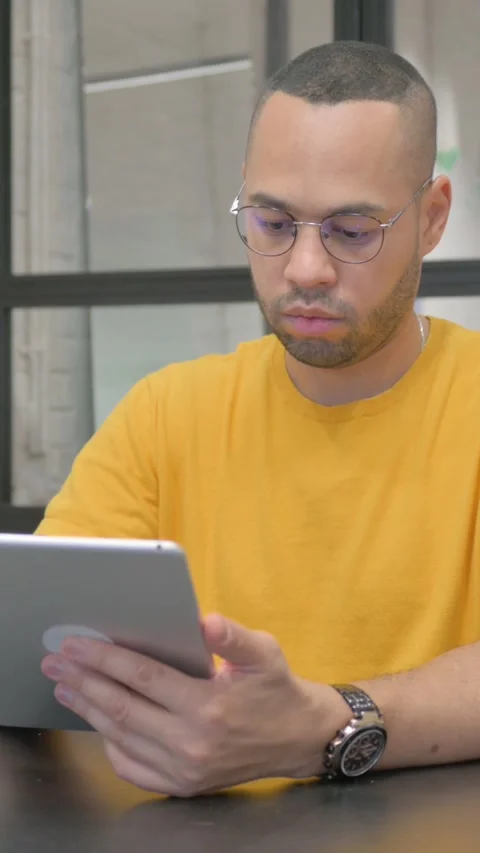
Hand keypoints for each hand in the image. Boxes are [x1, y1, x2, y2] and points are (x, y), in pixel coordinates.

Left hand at [40, 615, 337, 796]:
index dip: (106, 658)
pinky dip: (110, 745)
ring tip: (66, 688)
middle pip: (122, 708)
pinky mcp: (184, 785)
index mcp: (209, 705)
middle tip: (57, 662)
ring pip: (121, 737)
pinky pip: (133, 768)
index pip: (143, 677)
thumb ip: (233, 636)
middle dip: (84, 681)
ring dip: (89, 710)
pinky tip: (98, 723)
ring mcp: (185, 769)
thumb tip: (204, 621)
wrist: (298, 737)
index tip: (77, 645)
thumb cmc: (276, 688)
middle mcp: (192, 742)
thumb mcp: (264, 652)